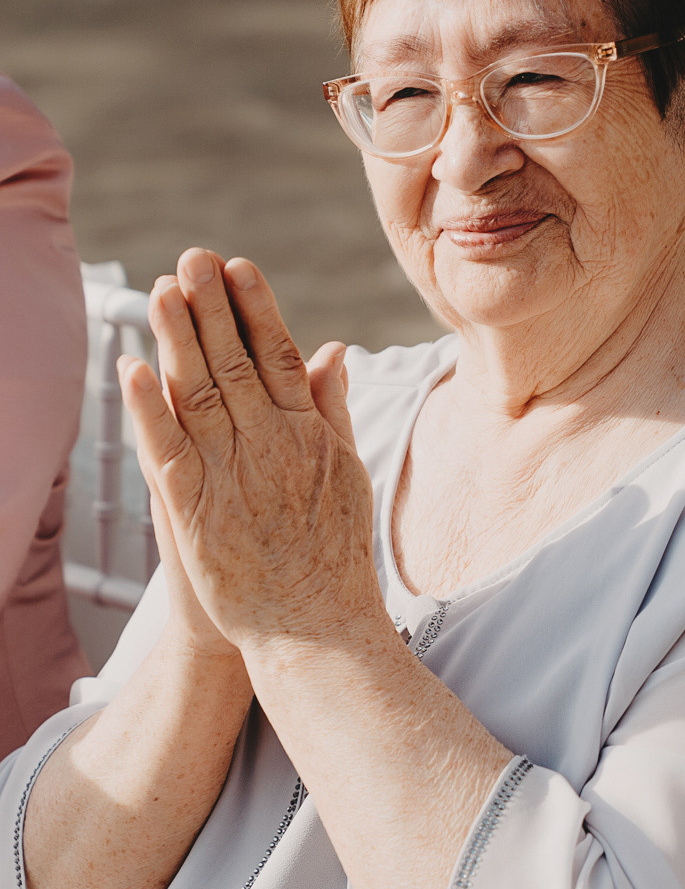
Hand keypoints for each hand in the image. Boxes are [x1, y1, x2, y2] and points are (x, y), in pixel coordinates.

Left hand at [118, 248, 380, 654]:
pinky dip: (149, 409)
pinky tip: (132, 368)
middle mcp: (272, 447)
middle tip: (191, 259)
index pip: (281, 356)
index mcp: (310, 435)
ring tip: (160, 291)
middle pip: (236, 362)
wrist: (316, 629)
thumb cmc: (334, 557)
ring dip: (177, 339)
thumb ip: (333, 410)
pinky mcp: (196, 513)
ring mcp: (233, 477)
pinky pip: (167, 451)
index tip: (238, 267)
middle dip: (212, 307)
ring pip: (199, 394)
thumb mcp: (348, 473)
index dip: (257, 308)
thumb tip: (333, 351)